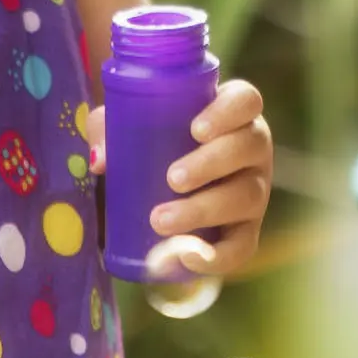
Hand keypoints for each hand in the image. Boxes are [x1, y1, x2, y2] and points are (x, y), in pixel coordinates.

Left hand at [86, 79, 272, 275]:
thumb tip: (101, 160)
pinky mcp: (246, 229)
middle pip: (249, 147)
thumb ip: (105, 128)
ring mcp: (255, 188)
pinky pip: (244, 245)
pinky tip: (189, 257)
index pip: (246, 100)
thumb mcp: (124, 123)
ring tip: (160, 220)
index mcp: (231, 112)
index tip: (196, 129)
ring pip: (246, 196)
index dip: (229, 112)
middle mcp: (252, 147)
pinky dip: (220, 256)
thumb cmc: (146, 139)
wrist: (153, 184)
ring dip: (205, 210)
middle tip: (172, 179)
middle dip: (211, 164)